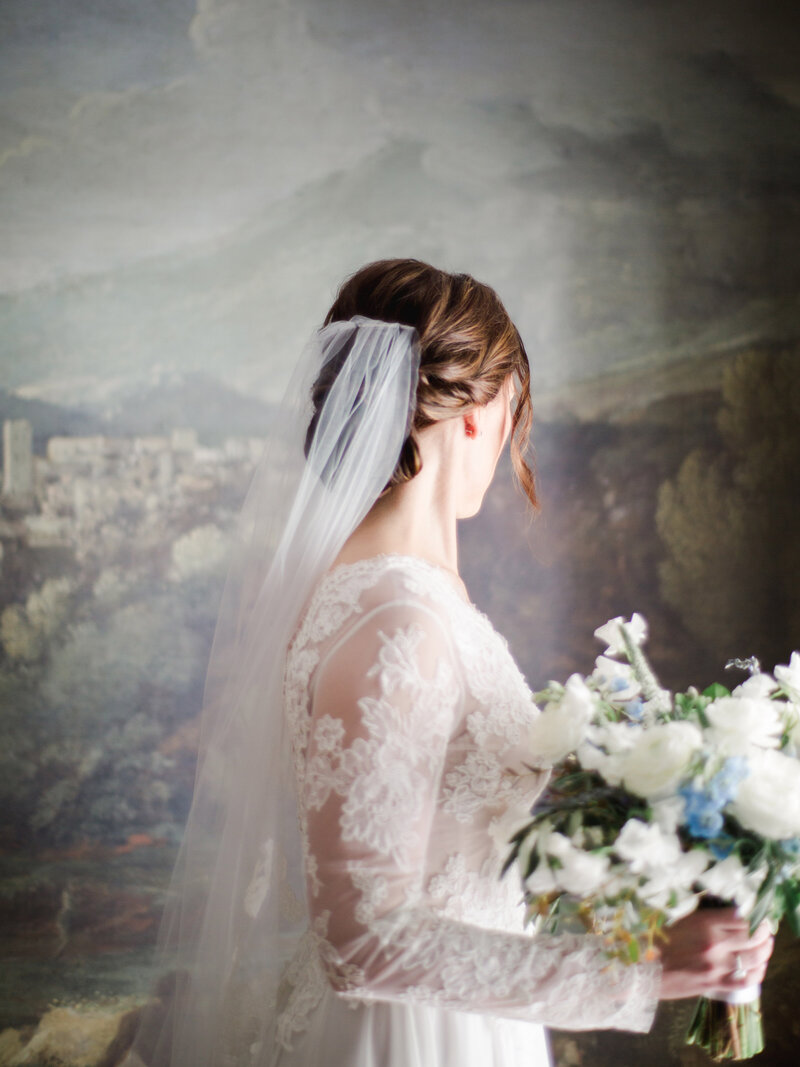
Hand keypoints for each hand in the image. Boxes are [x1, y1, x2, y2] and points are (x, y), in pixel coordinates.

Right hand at [657, 907, 774, 1000]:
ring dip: (764, 952)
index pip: (742, 918)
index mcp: (704, 922)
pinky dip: (757, 974)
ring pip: (754, 959)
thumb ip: (704, 918)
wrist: (639, 967)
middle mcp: (715, 943)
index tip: (756, 916)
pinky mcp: (714, 985)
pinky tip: (758, 969)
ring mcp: (716, 966)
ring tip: (765, 947)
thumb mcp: (678, 918)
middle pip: (752, 937)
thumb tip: (727, 916)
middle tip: (765, 931)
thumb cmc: (654, 938)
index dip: (754, 916)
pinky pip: (745, 981)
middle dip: (763, 933)